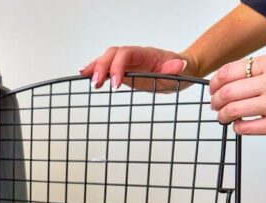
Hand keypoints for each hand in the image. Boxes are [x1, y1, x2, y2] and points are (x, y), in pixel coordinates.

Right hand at [79, 46, 195, 89]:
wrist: (179, 71)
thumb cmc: (178, 71)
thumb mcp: (180, 72)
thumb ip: (175, 69)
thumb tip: (177, 66)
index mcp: (146, 54)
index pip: (126, 55)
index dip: (118, 67)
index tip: (116, 85)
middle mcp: (133, 56)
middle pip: (112, 54)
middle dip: (102, 67)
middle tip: (96, 84)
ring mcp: (127, 62)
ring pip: (106, 59)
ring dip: (94, 68)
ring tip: (84, 77)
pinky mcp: (122, 70)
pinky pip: (107, 67)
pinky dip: (95, 70)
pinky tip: (85, 75)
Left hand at [210, 52, 265, 135]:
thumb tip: (241, 76)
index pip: (231, 71)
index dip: (216, 81)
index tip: (214, 87)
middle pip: (227, 91)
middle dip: (215, 100)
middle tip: (215, 104)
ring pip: (232, 111)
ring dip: (223, 115)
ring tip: (224, 116)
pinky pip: (246, 128)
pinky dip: (238, 127)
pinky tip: (240, 125)